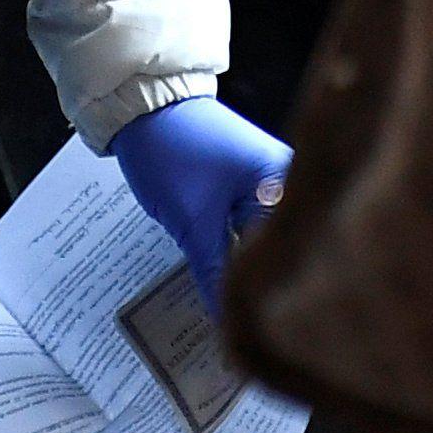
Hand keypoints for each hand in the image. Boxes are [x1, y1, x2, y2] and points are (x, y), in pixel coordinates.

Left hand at [111, 98, 290, 305]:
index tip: (265, 327)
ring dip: (248, 266)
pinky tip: (226, 276)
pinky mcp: (246, 181)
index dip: (276, 289)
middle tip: (248, 323)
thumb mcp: (192, 222)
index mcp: (285, 180)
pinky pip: (249, 224)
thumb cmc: (171, 151)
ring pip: (262, 237)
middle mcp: (286, 178)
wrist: (142, 105)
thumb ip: (213, 273)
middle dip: (262, 281)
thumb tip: (225, 318)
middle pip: (280, 245)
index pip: (291, 248)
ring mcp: (266, 179)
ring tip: (238, 308)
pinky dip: (237, 248)